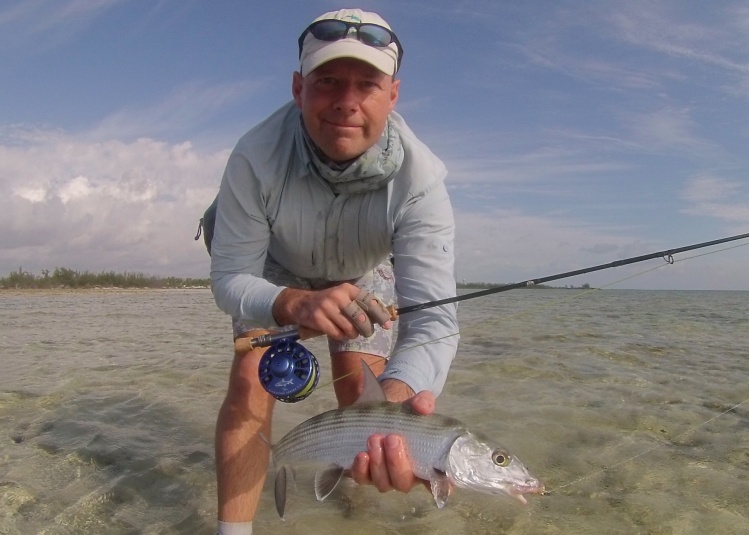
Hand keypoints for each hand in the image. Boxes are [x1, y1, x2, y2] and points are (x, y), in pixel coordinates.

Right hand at [272, 284, 391, 340]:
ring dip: (353, 334)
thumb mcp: (343, 296)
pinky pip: (337, 334)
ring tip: (351, 333)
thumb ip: (359, 304)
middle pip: (361, 318)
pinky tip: (339, 334)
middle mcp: (338, 296)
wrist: (300, 303)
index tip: (387, 325)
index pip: (368, 301)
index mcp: (347, 289)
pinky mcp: (318, 319)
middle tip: (367, 333)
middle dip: (367, 329)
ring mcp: (327, 308)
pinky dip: (341, 337)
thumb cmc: (328, 302)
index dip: (380, 314)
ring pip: (350, 328)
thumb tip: (381, 318)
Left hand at [349, 384, 435, 492]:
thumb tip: (424, 407)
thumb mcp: (414, 405)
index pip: (440, 482)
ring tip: (374, 439)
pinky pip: (362, 479)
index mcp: (425, 464)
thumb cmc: (404, 415)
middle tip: (392, 438)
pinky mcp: (365, 474)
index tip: (445, 483)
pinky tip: (361, 454)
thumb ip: (423, 403)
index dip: (444, 486)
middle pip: (404, 483)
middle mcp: (406, 476)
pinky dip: (361, 469)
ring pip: (383, 483)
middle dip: (397, 463)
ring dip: (378, 463)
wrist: (378, 413)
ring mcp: (385, 477)